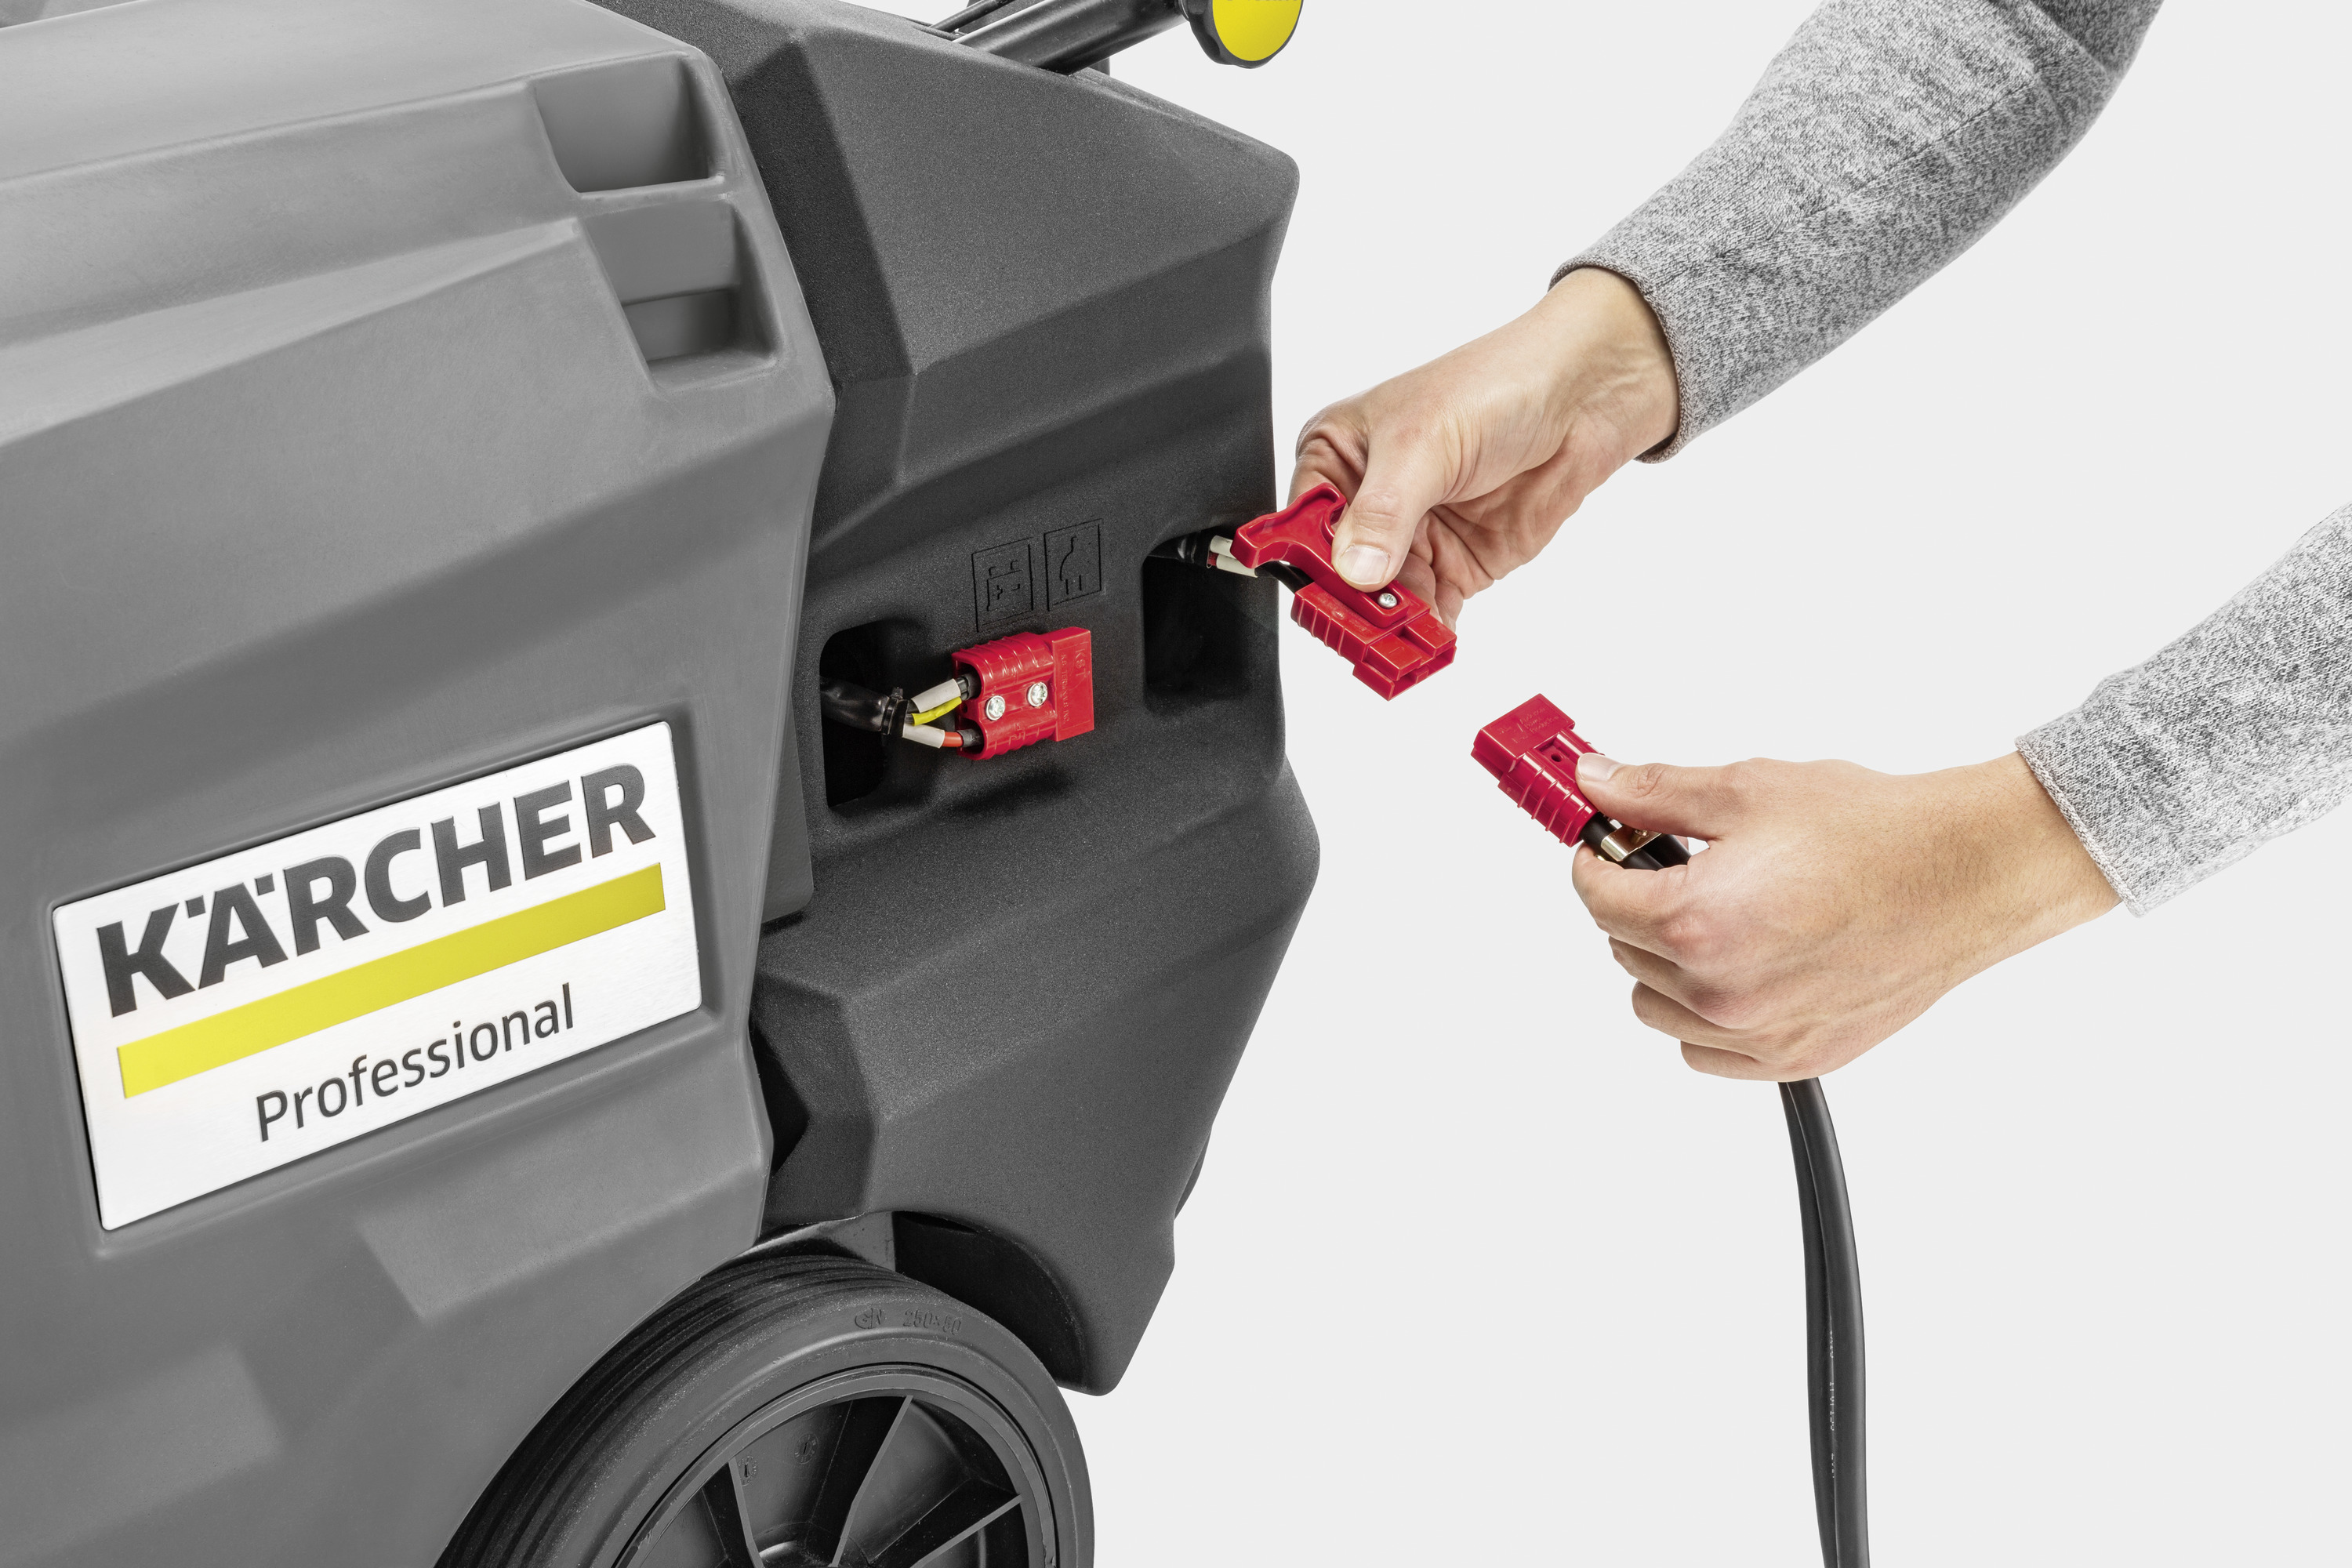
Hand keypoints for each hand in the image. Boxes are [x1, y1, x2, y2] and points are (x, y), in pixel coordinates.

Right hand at [1289, 268, 1677, 624]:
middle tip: (1368, 627)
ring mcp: (1410, 537)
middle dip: (1352, 604)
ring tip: (1399, 645)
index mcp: (1337, 455)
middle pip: (1337, 573)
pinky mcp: (1451, 565)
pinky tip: (1428, 644)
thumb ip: (1383, 512)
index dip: (1309, 562)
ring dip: (1389, 626)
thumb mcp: (1425, 443)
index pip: (1302, 523)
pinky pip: (1426, 613)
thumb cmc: (1497, 385)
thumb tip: (1355, 568)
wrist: (1583, 397)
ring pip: (1380, 601)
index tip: (1330, 593)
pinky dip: (1425, 634)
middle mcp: (1367, 499)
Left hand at [1569, 752, 2118, 1079]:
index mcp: (1697, 923)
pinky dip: (1707, 1016)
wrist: (1965, 873)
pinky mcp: (1796, 1057)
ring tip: (1715, 914)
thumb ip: (1654, 794)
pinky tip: (1740, 966)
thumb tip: (1599, 784)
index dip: (1596, 860)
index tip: (1608, 844)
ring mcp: (1759, 1034)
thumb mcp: (1746, 790)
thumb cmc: (1874, 834)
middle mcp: (1722, 991)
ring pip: (1656, 1005)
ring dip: (1664, 963)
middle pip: (1622, 949)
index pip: (1595, 898)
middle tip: (1675, 866)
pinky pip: (1706, 1051)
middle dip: (1636, 903)